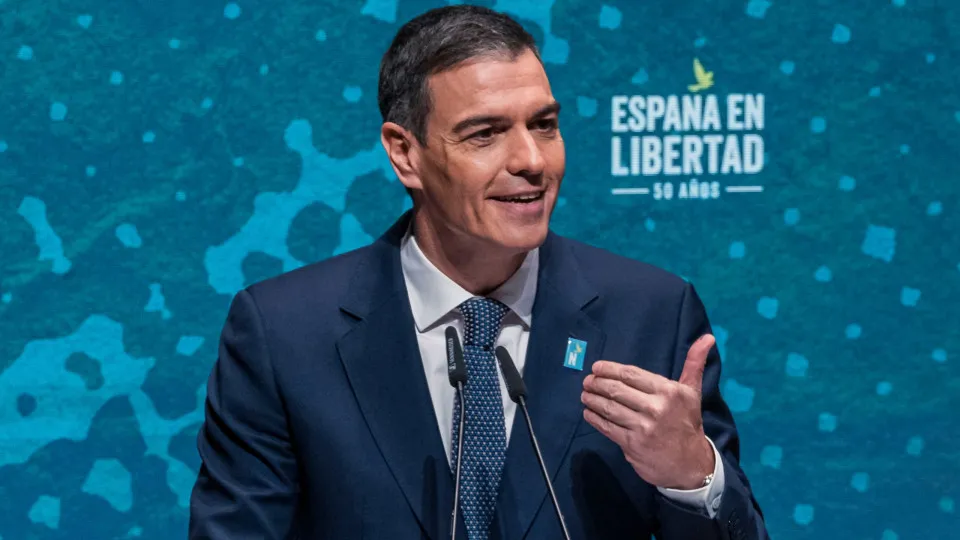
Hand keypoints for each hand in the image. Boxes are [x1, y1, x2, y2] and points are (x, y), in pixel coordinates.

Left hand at [581, 334, 715, 489]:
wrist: (691, 465)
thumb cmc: (687, 424)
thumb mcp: (693, 393)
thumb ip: (694, 363)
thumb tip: (708, 336)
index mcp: (668, 391)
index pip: (631, 374)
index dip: (610, 369)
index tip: (596, 367)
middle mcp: (655, 407)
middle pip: (617, 389)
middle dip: (597, 383)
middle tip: (587, 381)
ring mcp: (643, 427)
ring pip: (609, 408)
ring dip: (592, 399)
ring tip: (585, 394)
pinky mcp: (632, 445)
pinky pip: (607, 427)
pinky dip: (594, 418)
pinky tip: (588, 412)